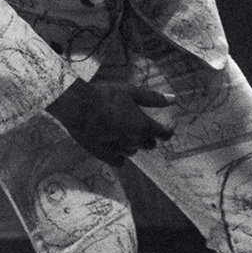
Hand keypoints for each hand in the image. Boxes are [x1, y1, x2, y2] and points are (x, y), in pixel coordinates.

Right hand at [48, 79, 176, 167]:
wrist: (77, 106)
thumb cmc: (105, 96)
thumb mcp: (131, 92)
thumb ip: (153, 98)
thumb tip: (174, 99)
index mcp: (143, 125)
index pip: (164, 134)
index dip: (167, 131)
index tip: (165, 127)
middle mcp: (134, 140)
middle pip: (149, 144)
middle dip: (147, 136)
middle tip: (136, 124)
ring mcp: (120, 150)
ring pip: (133, 151)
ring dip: (131, 143)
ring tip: (119, 130)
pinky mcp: (105, 156)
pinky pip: (119, 160)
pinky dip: (119, 154)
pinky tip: (112, 144)